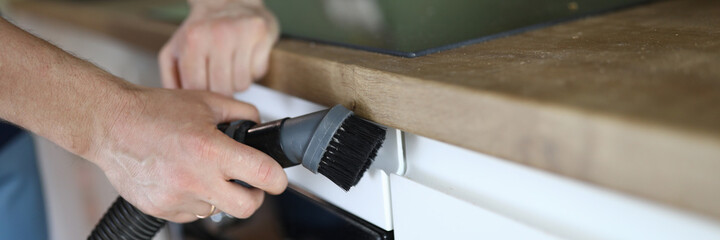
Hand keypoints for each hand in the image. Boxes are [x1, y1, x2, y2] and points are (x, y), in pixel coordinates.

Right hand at [90, 87, 287, 221]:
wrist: (109, 125)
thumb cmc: (153, 111)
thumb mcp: (206, 101)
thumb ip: (241, 112)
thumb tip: (260, 127)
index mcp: (210, 149)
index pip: (262, 175)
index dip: (278, 180)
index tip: (278, 179)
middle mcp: (195, 178)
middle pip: (247, 208)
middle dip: (255, 197)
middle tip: (249, 184)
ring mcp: (177, 197)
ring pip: (218, 210)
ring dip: (220, 195)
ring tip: (205, 172)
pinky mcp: (162, 209)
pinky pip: (193, 213)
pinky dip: (196, 199)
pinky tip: (184, 178)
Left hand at [159, 0, 278, 95]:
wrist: (228, 2)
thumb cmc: (202, 29)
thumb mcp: (176, 50)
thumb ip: (171, 78)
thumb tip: (179, 104)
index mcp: (192, 39)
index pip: (198, 88)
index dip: (202, 95)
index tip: (204, 89)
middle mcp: (216, 34)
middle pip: (222, 89)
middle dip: (221, 91)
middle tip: (219, 78)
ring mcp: (240, 32)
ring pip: (242, 85)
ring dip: (237, 82)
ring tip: (231, 67)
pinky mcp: (260, 32)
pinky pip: (258, 73)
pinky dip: (253, 71)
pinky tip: (245, 58)